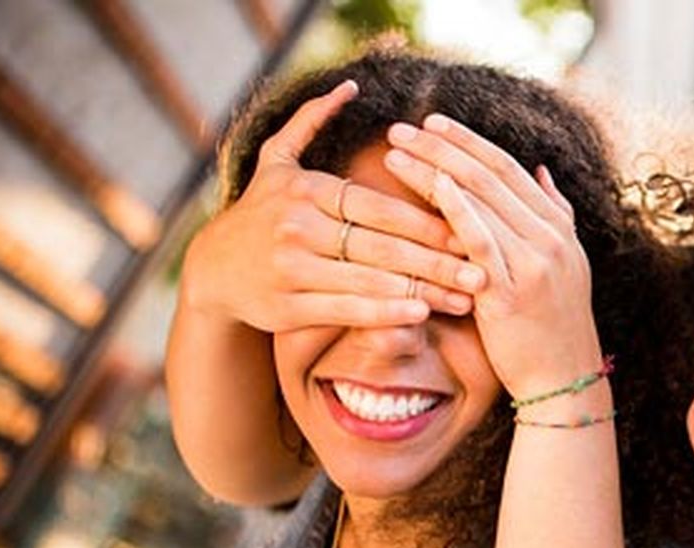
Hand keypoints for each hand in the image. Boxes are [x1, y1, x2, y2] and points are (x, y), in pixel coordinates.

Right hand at [181, 80, 484, 332]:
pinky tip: (420, 314)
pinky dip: (386, 313)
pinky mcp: (286, 306)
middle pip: (383, 247)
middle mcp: (297, 227)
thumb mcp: (277, 161)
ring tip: (464, 300)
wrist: (211, 268)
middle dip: (439, 263)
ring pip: (370, 282)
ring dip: (424, 292)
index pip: (380, 208)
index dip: (429, 222)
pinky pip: (346, 311)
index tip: (472, 232)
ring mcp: (291, 269)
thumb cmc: (261, 211)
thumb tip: (349, 87)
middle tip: (482, 274)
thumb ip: (310, 123)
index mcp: (306, 191)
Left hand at [383, 114, 600, 397]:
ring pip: (480, 200)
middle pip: (490, 176)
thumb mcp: (567, 265)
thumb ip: (555, 215)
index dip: (470, 142)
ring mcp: (533, 262)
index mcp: (558, 228)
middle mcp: (549, 238)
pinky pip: (481, 239)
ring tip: (396, 150)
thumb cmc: (554, 328)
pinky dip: (458, 207)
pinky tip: (432, 184)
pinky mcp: (512, 290)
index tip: (434, 124)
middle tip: (402, 127)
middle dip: (443, 147)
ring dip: (435, 169)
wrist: (564, 381)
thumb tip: (541, 170)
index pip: (509, 169)